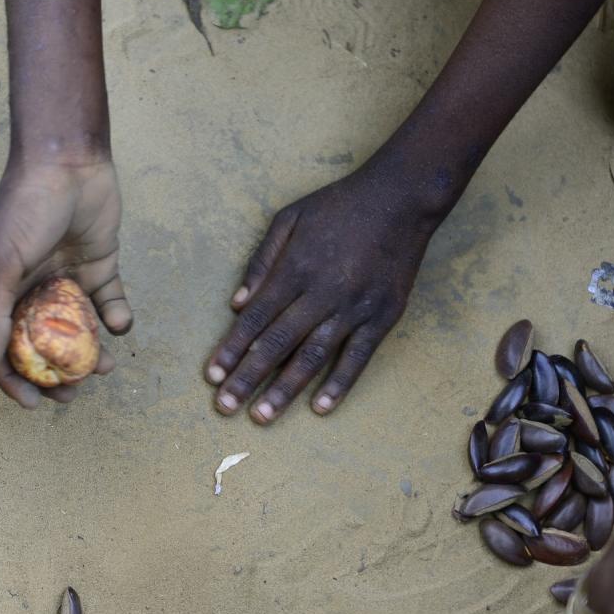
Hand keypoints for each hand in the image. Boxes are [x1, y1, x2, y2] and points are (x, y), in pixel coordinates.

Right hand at [0, 157, 130, 406]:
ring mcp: (68, 279)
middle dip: (58, 375)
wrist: (68, 161)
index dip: (15, 380)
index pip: (3, 348)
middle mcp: (34, 290)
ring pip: (79, 332)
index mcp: (2, 292)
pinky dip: (118, 318)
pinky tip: (120, 323)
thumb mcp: (0, 262)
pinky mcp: (100, 266)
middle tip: (74, 394)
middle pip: (44, 346)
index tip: (36, 403)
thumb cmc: (24, 207)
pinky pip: (110, 303)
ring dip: (91, 355)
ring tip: (104, 369)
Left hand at [206, 167, 436, 422]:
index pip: (256, 317)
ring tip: (261, 416)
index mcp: (296, 267)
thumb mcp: (290, 217)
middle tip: (226, 407)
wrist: (401, 198)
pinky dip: (339, 384)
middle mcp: (323, 291)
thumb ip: (261, 261)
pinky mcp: (383, 316)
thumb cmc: (339, 206)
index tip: (212, 376)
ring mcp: (355, 306)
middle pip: (278, 342)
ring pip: (314, 355)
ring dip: (285, 389)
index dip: (232, 349)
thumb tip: (235, 305)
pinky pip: (358, 356)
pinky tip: (320, 408)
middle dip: (248, 377)